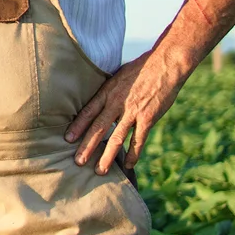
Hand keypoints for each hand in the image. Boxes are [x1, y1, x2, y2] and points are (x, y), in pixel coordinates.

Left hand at [65, 50, 187, 173]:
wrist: (166, 64)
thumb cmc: (142, 68)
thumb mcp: (118, 75)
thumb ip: (109, 91)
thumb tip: (99, 102)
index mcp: (108, 92)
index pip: (88, 111)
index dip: (77, 126)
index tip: (67, 139)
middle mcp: (117, 103)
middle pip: (98, 128)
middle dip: (86, 146)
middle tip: (77, 162)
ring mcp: (133, 112)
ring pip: (116, 138)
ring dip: (107, 156)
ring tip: (99, 171)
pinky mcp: (148, 118)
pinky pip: (138, 140)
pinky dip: (133, 154)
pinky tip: (128, 165)